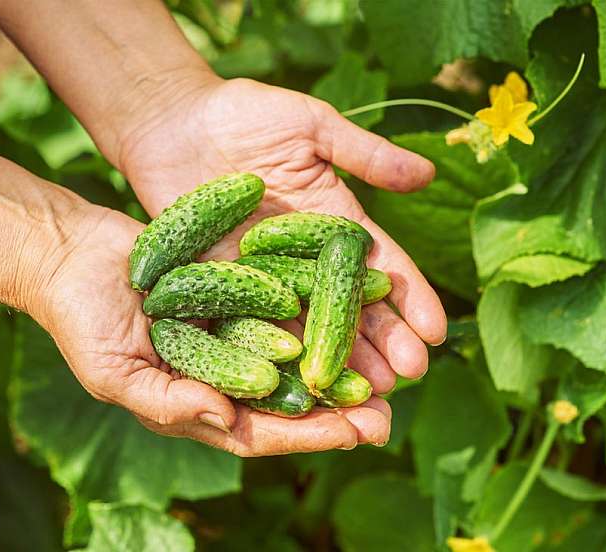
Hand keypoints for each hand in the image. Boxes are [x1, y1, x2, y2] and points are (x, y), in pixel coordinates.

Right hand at [40, 206, 390, 455]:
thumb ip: (168, 402)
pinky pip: (284, 307)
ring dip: (338, 365)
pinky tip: (351, 309)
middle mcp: (222, 374)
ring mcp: (233, 334)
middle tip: (387, 415)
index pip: (260, 433)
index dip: (308, 436)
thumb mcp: (113, 372)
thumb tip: (228, 423)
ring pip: (296, 357)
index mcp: (196, 405)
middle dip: (338, 412)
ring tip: (386, 370)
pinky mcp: (238, 293)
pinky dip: (315, 312)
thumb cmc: (80, 320)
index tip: (355, 434)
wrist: (71, 253)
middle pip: (289, 402)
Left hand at [117, 76, 447, 394]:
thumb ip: (365, 154)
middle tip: (409, 378)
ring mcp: (266, 277)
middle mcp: (306, 259)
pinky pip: (254, 325)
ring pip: (309, 327)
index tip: (434, 332)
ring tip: (364, 395)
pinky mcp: (225, 286)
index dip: (409, 299)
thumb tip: (428, 173)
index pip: (381, 267)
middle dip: (383, 342)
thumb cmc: (244, 113)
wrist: (171, 122)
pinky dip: (277, 354)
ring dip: (338, 361)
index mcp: (335, 223)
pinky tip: (298, 384)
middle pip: (351, 307)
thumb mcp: (311, 125)